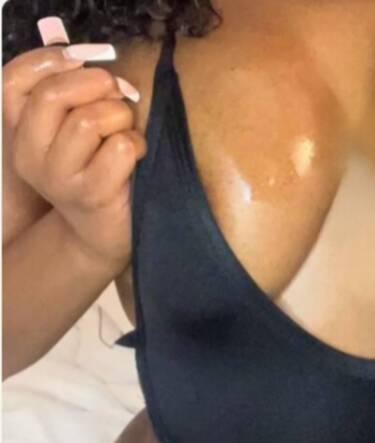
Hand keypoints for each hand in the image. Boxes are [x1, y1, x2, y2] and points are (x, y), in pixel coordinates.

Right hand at [3, 23, 143, 269]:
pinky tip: (135, 158)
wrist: (103, 231)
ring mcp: (58, 177)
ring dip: (121, 118)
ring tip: (126, 134)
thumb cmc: (97, 169)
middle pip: (54, 95)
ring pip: (91, 119)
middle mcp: (30, 155)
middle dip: (97, 85)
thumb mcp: (75, 129)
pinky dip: (136, 144)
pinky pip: (121, 147)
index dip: (51, 59)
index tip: (83, 59)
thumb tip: (93, 56)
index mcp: (20, 132)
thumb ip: (73, 93)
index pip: (14, 80)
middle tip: (118, 96)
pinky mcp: (91, 194)